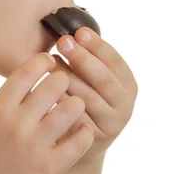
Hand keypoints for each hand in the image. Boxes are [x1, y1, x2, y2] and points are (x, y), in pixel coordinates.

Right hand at [0, 52, 94, 173]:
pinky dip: (84, 132)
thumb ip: (11, 97)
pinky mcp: (50, 167)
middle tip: (64, 83)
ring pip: (71, 107)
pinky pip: (80, 140)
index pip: (28, 70)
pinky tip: (82, 130)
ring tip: (74, 105)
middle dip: (63, 79)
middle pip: (54, 84)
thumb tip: (37, 69)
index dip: (43, 60)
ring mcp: (35, 146)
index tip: (49, 62)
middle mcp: (17, 124)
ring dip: (76, 103)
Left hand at [51, 27, 137, 165]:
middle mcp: (124, 105)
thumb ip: (89, 58)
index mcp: (128, 84)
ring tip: (50, 63)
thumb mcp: (93, 78)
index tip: (80, 31)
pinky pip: (73, 115)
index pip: (115, 61)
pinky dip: (59, 100)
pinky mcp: (91, 139)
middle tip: (63, 42)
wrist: (78, 142)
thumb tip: (72, 33)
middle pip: (103, 78)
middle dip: (82, 57)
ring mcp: (110, 124)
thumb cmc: (84, 97)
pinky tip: (47, 89)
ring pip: (86, 97)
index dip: (98, 45)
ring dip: (67, 77)